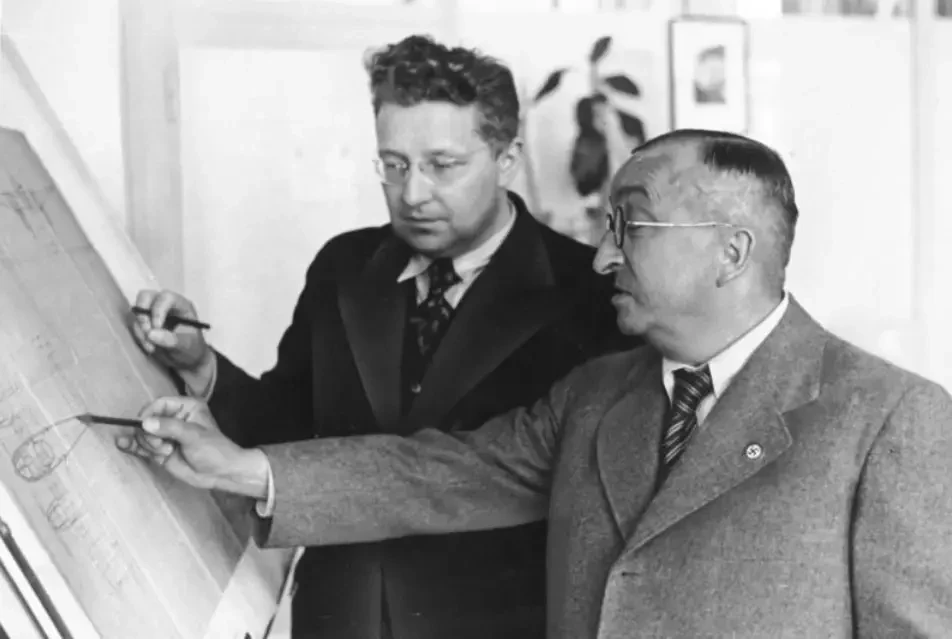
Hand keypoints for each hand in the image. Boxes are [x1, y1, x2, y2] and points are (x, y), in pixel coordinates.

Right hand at [115, 396, 268, 498]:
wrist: (220, 473)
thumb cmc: (214, 450)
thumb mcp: (194, 435)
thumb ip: (169, 428)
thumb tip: (145, 423)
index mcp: (186, 407)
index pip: (159, 404)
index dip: (149, 414)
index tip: (145, 426)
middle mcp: (174, 419)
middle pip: (147, 420)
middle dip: (149, 434)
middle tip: (162, 446)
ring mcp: (166, 435)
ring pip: (143, 435)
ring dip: (149, 445)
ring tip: (166, 452)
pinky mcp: (160, 451)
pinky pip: (142, 447)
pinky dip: (133, 446)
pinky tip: (122, 444)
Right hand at [131, 289, 213, 385]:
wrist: (186, 359)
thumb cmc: (192, 348)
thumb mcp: (186, 346)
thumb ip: (172, 340)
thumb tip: (151, 334)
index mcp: (180, 304)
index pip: (166, 297)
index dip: (158, 310)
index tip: (156, 327)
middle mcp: (165, 304)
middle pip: (145, 296)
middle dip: (142, 315)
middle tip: (146, 333)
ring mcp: (152, 312)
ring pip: (136, 311)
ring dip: (140, 330)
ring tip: (152, 347)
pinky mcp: (143, 322)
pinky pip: (134, 324)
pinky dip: (138, 336)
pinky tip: (149, 348)